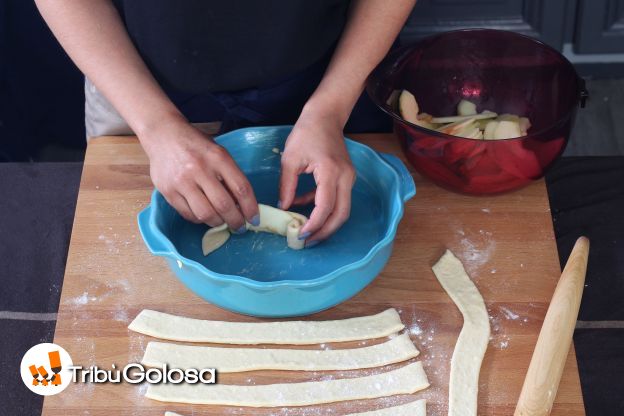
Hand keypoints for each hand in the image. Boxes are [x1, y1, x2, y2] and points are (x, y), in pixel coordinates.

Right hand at [140, 118, 258, 230]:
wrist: (163, 134)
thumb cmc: (196, 145)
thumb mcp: (218, 153)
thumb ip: (229, 175)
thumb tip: (241, 205)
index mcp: (218, 157)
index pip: (241, 188)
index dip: (250, 208)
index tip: (254, 219)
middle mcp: (199, 169)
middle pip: (223, 205)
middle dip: (235, 221)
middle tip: (239, 226)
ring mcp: (181, 181)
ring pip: (205, 214)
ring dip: (217, 223)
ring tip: (221, 221)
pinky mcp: (167, 191)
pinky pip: (188, 214)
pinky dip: (199, 219)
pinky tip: (204, 216)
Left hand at [279, 110, 355, 245]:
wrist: (325, 116)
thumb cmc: (306, 133)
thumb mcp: (290, 159)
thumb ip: (286, 186)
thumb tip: (282, 208)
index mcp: (331, 173)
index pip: (325, 207)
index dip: (314, 224)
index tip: (300, 234)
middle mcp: (345, 178)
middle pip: (341, 215)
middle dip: (325, 232)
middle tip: (307, 242)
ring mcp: (349, 178)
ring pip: (342, 210)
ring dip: (325, 223)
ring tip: (306, 232)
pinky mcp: (346, 178)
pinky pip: (337, 200)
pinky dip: (322, 208)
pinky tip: (302, 207)